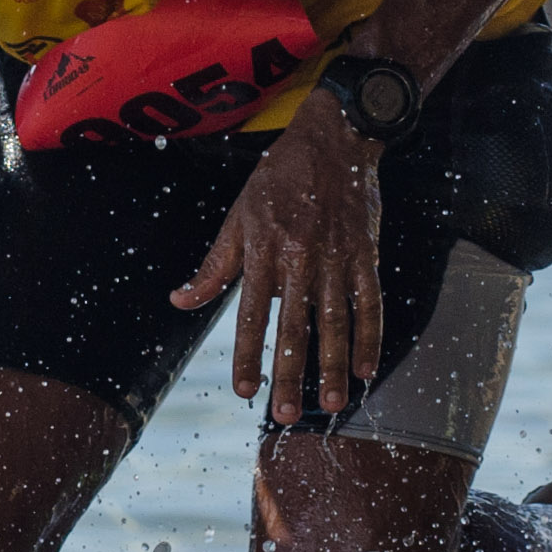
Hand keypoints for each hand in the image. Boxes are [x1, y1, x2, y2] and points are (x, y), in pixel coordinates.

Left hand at [171, 108, 384, 422]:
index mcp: (264, 249)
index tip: (244, 390)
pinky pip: (370, 301)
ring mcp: (337, 255)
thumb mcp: (239, 216)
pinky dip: (370, 335)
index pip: (250, 313)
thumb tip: (180, 300)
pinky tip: (367, 368)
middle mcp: (300, 256)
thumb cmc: (279, 177)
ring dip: (334, 364)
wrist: (334, 136)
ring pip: (335, 319)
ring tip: (333, 402)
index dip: (246, 353)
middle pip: (294, 325)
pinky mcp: (366, 252)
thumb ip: (214, 265)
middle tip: (284, 414)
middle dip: (289, 372)